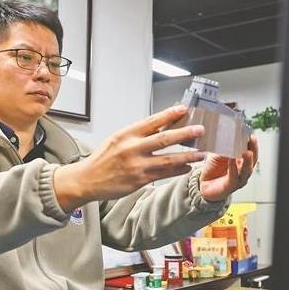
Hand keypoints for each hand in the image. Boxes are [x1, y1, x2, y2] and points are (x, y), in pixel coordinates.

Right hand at [54, 105, 206, 211]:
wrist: (87, 179)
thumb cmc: (102, 159)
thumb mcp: (117, 139)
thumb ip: (138, 134)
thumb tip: (162, 125)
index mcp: (127, 134)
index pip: (152, 121)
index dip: (170, 114)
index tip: (184, 109)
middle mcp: (132, 148)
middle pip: (164, 138)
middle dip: (185, 133)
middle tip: (200, 129)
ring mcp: (137, 165)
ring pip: (168, 159)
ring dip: (187, 156)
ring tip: (201, 153)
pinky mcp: (139, 180)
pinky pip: (163, 174)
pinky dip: (177, 170)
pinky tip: (187, 167)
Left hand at [199, 136, 257, 202]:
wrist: (204, 185)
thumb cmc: (214, 170)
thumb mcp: (219, 155)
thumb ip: (224, 148)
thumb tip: (226, 136)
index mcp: (242, 162)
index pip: (251, 151)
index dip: (252, 143)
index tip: (251, 134)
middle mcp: (243, 171)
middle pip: (253, 160)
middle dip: (253, 149)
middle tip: (252, 140)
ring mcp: (239, 179)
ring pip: (246, 170)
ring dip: (247, 160)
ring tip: (246, 151)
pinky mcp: (230, 186)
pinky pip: (234, 176)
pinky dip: (233, 168)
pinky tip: (232, 160)